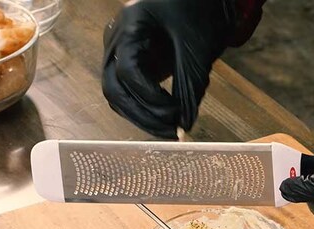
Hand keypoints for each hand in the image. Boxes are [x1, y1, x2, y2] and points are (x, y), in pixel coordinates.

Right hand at [102, 0, 236, 137]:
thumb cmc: (199, 9)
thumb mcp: (197, 49)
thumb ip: (190, 87)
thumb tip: (185, 125)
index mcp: (130, 25)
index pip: (127, 70)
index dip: (149, 97)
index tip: (174, 112)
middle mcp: (117, 39)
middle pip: (114, 87)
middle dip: (141, 114)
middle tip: (170, 130)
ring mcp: (120, 51)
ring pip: (117, 94)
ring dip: (141, 116)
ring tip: (170, 130)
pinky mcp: (130, 62)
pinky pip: (128, 91)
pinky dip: (145, 107)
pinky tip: (165, 119)